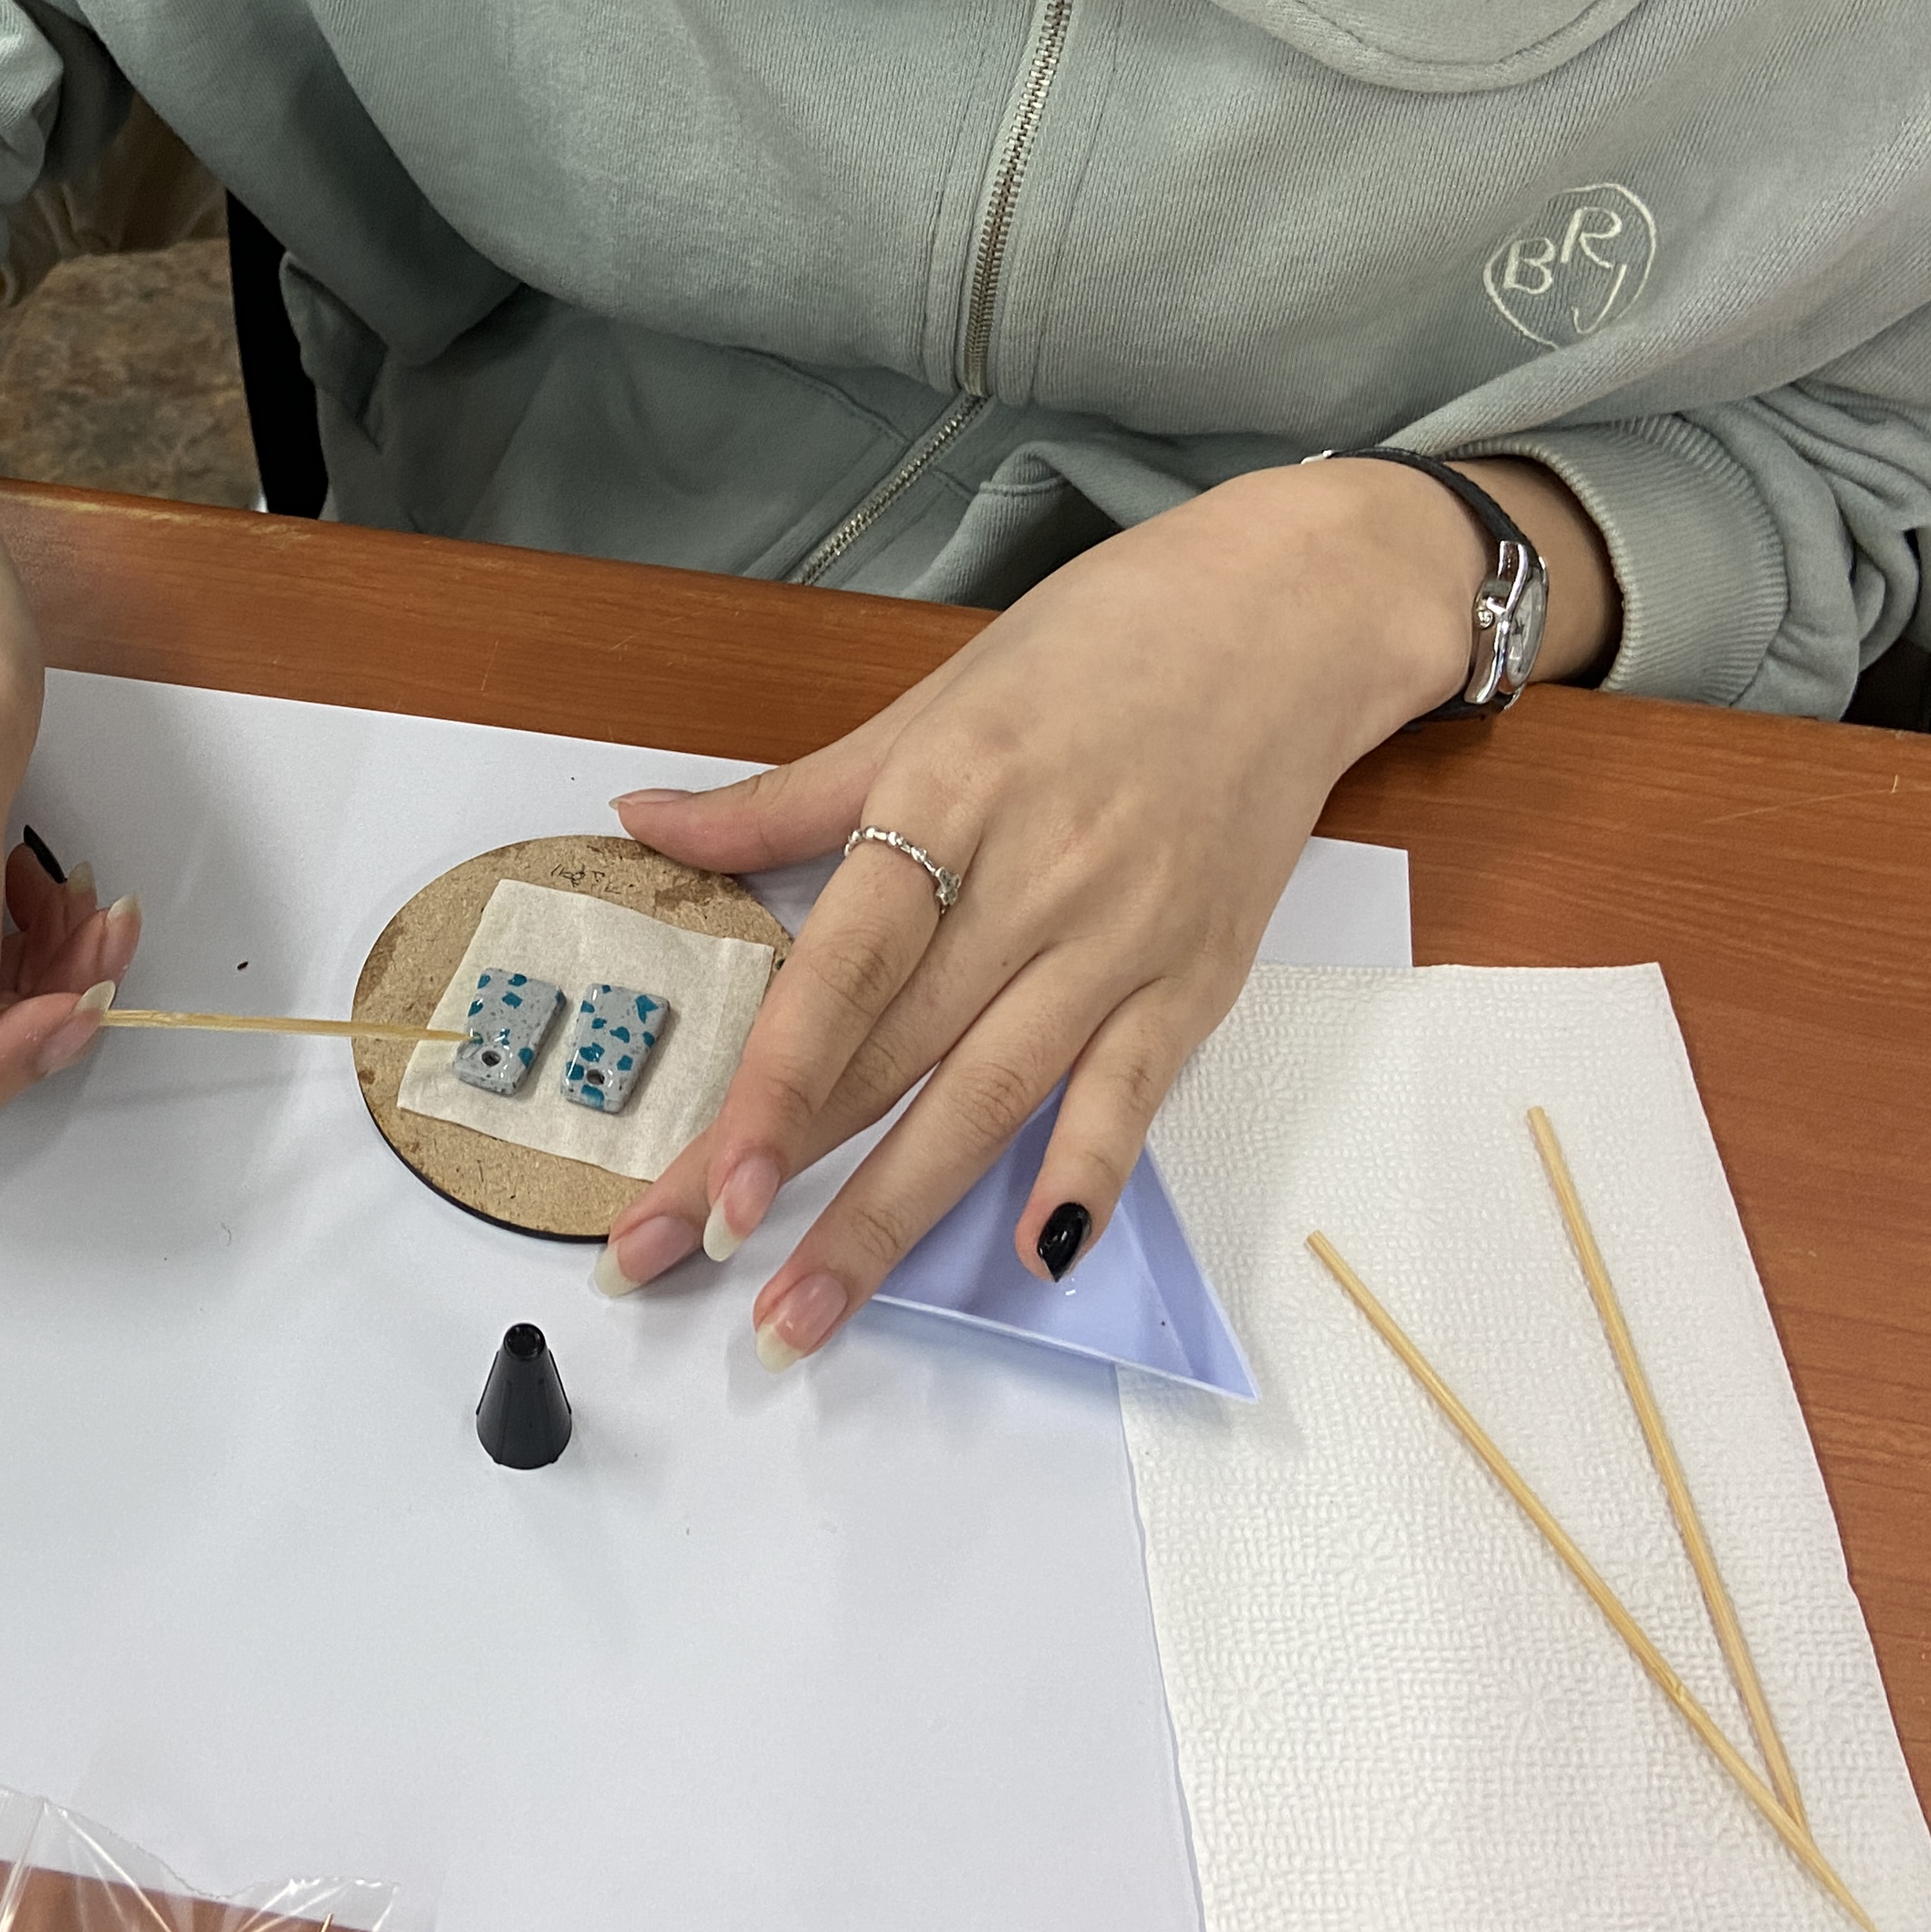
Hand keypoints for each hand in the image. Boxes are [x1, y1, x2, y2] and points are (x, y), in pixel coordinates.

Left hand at [592, 455, 1613, 1362]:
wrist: (1290, 616)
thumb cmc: (1097, 643)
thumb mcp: (928, 700)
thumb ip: (787, 795)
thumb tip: (641, 824)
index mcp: (948, 798)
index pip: (842, 970)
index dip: (773, 1085)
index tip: (707, 1187)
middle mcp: (1034, 882)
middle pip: (891, 1054)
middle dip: (784, 1176)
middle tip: (680, 1268)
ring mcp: (1120, 939)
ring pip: (990, 1100)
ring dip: (894, 1217)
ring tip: (808, 1314)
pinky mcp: (1196, 978)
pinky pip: (1129, 1094)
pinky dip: (1085, 1175)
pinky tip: (1032, 1260)